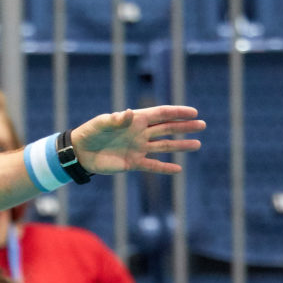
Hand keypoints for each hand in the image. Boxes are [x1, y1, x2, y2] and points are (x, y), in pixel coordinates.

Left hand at [71, 105, 204, 175]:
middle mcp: (140, 133)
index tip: (194, 113)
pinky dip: (164, 168)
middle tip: (202, 126)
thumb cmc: (90, 132)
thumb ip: (115, 119)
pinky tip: (178, 169)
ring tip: (197, 145)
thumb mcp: (101, 123)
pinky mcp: (133, 163)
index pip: (161, 114)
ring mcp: (138, 148)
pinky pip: (152, 166)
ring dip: (180, 146)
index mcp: (136, 120)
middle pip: (167, 129)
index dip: (177, 113)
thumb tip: (129, 113)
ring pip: (164, 146)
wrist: (80, 152)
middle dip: (185, 127)